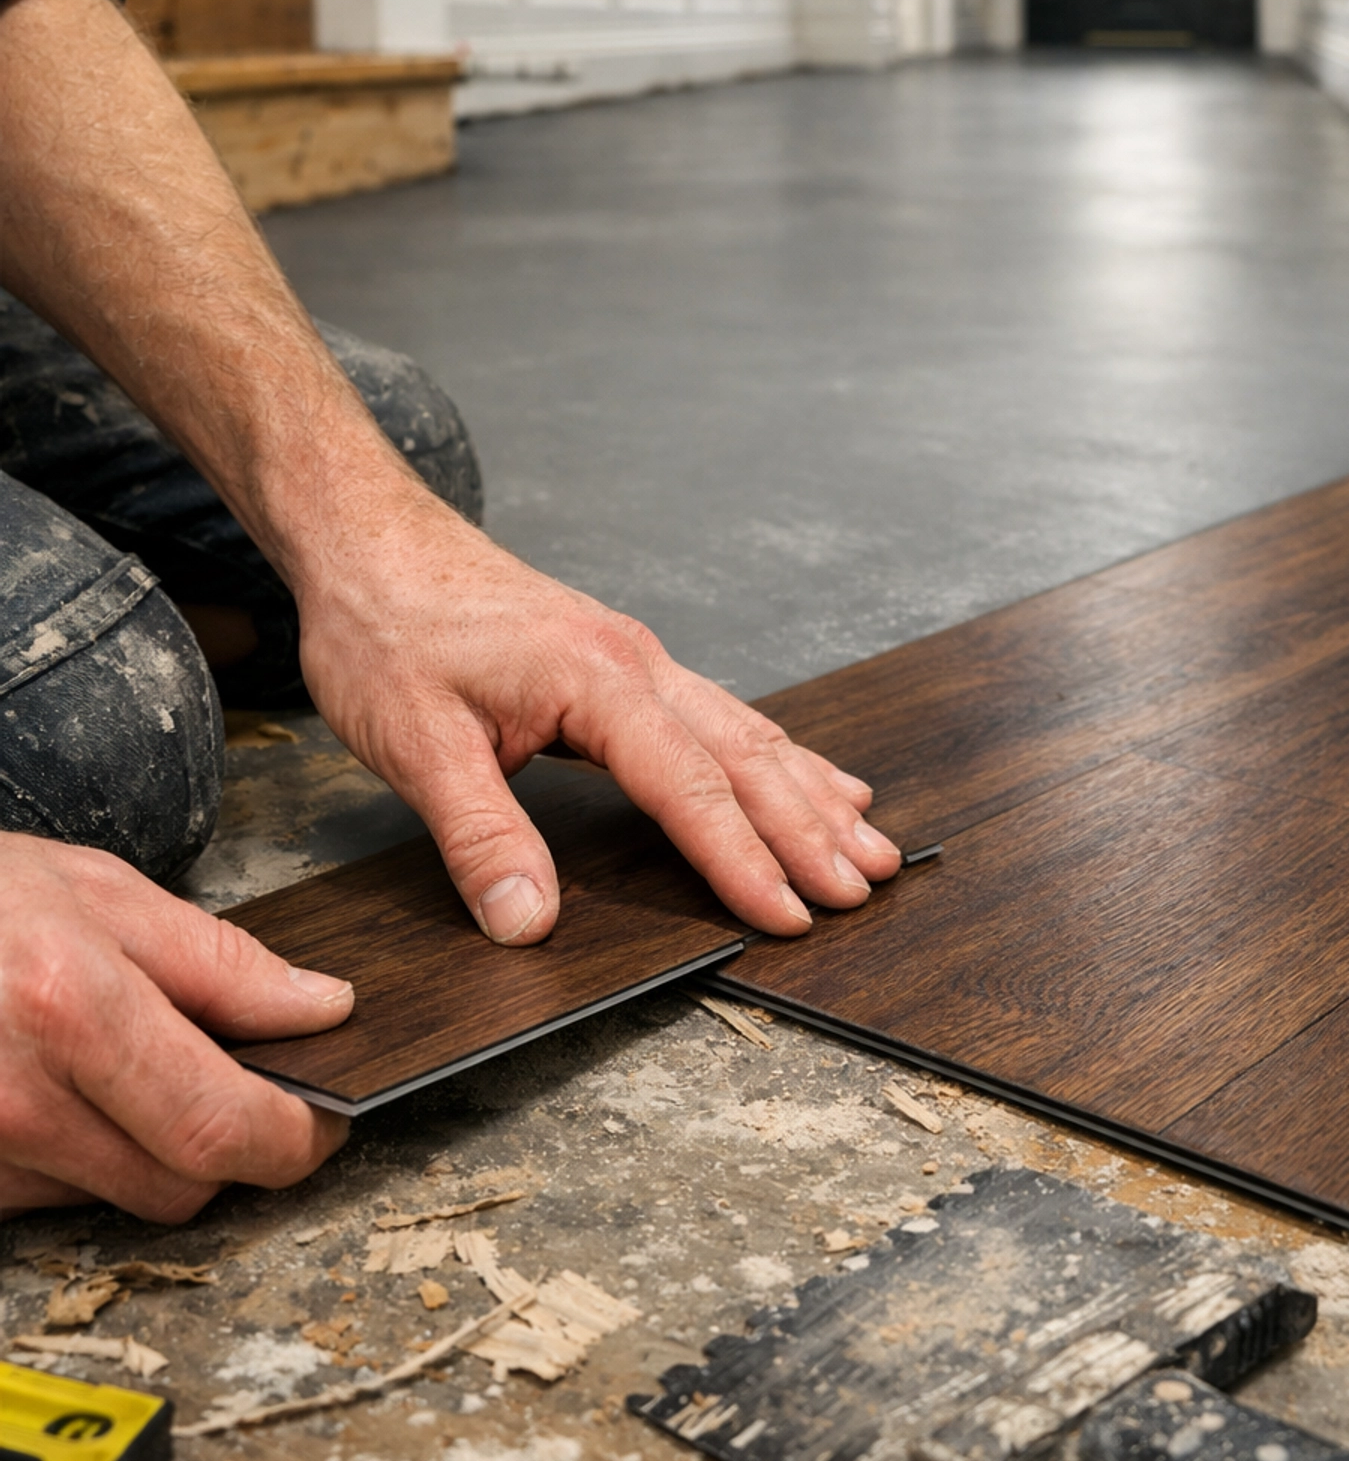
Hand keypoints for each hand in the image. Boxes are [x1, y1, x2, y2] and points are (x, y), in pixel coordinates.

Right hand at [0, 834, 352, 1221]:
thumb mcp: (102, 892)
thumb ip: (222, 963)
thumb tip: (322, 1009)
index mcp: (73, 1011)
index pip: (219, 1126)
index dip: (294, 1138)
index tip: (323, 1122)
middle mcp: (18, 1099)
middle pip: (179, 1186)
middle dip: (229, 1148)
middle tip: (241, 1088)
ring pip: (118, 1197)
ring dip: (148, 1149)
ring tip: (117, 1064)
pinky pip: (54, 1198)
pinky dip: (82, 1156)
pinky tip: (64, 1089)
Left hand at [297, 490, 901, 944]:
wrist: (368, 538)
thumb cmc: (386, 628)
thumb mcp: (413, 741)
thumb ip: (479, 834)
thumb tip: (528, 922)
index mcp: (595, 678)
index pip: (689, 785)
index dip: (742, 858)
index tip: (790, 915)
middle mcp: (635, 662)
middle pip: (744, 755)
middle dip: (809, 828)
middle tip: (864, 887)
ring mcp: (636, 657)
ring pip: (746, 731)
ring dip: (809, 791)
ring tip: (869, 841)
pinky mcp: (623, 661)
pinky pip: (721, 715)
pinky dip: (776, 756)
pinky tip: (808, 778)